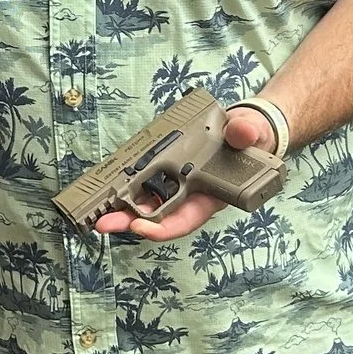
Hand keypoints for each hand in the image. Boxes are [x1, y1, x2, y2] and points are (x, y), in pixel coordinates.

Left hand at [92, 105, 275, 243]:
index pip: (185, 219)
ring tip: (100, 214)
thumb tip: (242, 131)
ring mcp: (179, 182)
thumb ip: (247, 134)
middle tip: (104, 223)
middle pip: (159, 216)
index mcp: (212, 195)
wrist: (246, 127)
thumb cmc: (251, 137)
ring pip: (149, 202)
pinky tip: (111, 188)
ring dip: (125, 208)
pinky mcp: (169, 167)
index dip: (162, 227)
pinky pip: (147, 181)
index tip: (140, 227)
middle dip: (131, 222)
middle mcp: (192, 194)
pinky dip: (129, 186)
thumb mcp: (253, 134)